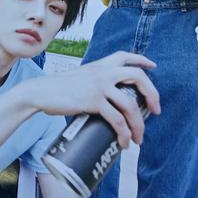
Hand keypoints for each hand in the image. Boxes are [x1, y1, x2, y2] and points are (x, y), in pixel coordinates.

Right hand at [28, 52, 159, 147]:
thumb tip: (105, 99)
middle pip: (138, 77)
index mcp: (99, 65)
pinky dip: (124, 133)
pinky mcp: (93, 102)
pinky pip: (117, 120)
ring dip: (139, 125)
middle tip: (156, 110)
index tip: (153, 66)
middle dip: (152, 94)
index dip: (142, 60)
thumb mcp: (79, 77)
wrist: (40, 92)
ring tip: (139, 138)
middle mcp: (103, 72)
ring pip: (130, 105)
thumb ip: (93, 81)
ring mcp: (99, 86)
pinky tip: (124, 142)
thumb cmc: (57, 88)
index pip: (125, 56)